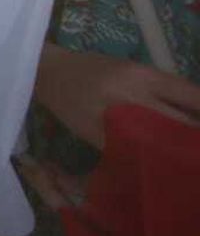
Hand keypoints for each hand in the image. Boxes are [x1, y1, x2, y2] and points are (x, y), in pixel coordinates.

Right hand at [34, 46, 199, 149]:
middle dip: (197, 140)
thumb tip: (198, 114)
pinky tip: (159, 166)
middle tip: (197, 145)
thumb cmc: (97, 69)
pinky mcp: (99, 139)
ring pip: (161, 144)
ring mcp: (114, 119)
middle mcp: (132, 96)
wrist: (49, 74)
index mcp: (144, 75)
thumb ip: (167, 90)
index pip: (193, 96)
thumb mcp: (135, 70)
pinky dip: (150, 162)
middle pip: (182, 124)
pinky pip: (134, 155)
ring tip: (187, 160)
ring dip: (179, 154)